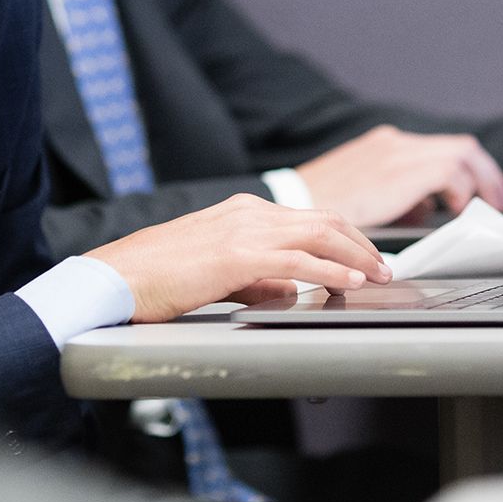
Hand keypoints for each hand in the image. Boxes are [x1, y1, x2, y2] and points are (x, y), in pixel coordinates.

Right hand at [87, 194, 391, 322]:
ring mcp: (243, 230)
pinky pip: (297, 261)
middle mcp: (247, 212)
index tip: (366, 257)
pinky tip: (348, 282)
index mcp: (241, 211)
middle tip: (384, 267)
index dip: (346, 237)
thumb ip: (257, 278)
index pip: (309, 218)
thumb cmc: (156, 277)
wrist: (117, 276)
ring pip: (318, 235)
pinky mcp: (237, 255)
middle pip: (324, 220)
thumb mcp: (217, 273)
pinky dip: (329, 271)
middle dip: (361, 243)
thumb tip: (291, 291)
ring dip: (355, 255)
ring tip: (377, 275)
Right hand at [294, 126, 502, 226]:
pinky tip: (457, 210)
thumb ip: (399, 198)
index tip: (483, 193)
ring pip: (461, 154)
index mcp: (386, 146)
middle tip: (500, 201)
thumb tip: (427, 208)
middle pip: (460, 147)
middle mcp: (394, 143)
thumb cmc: (322, 206)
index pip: (443, 149)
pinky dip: (461, 190)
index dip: (473, 171)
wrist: (293, 203)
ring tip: (485, 207)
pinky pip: (449, 172)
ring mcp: (396, 153)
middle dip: (487, 175)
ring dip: (481, 182)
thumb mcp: (366, 198)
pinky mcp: (398, 171)